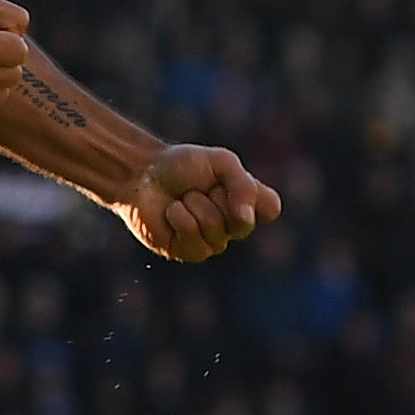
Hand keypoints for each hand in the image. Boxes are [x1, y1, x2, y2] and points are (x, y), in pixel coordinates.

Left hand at [120, 144, 280, 261]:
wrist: (143, 174)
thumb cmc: (183, 166)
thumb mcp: (221, 163)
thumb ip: (243, 186)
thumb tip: (245, 220)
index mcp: (249, 204)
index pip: (271, 208)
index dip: (249, 192)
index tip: (226, 177)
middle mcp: (235, 226)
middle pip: (242, 221)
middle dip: (214, 195)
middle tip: (198, 187)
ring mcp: (214, 242)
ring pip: (215, 228)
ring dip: (194, 204)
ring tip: (183, 199)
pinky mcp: (189, 252)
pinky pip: (193, 236)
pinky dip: (179, 216)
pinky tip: (171, 212)